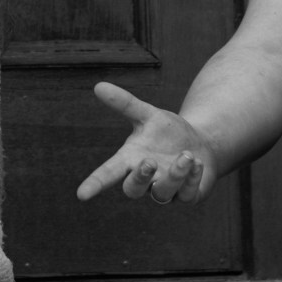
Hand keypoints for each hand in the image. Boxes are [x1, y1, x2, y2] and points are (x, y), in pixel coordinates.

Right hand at [76, 81, 216, 203]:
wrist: (200, 145)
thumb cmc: (168, 133)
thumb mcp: (148, 116)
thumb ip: (125, 104)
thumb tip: (98, 85)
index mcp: (130, 160)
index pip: (108, 174)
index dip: (95, 184)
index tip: (81, 195)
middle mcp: (146, 180)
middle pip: (132, 189)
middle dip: (140, 178)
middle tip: (149, 161)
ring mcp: (167, 191)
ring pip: (163, 194)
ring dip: (174, 175)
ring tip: (186, 155)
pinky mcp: (188, 196)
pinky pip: (188, 195)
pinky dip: (193, 178)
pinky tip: (198, 162)